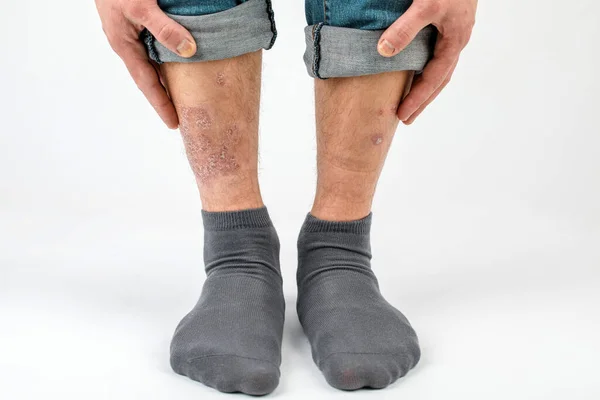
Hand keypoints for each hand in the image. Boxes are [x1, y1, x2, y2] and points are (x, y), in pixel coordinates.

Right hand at [95, 0, 196, 128]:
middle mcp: (129, 44)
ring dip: (169, 79)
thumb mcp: (142, 7)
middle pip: (151, 77)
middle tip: (184, 116)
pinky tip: (183, 62)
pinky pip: (157, 47)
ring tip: (185, 96)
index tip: (174, 123)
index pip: (147, 84)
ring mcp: (133, 35)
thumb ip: (164, 28)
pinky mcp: (140, 24)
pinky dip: (170, 58)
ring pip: (155, 63)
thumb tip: (189, 51)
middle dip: (166, 98)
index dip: (161, 104)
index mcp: (125, 46)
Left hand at [377, 0, 476, 123]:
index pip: (434, 79)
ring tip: (410, 101)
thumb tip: (384, 52)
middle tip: (406, 118)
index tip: (402, 115)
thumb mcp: (425, 5)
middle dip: (423, 100)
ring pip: (439, 68)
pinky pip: (436, 54)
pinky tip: (416, 71)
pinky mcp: (448, 24)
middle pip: (439, 80)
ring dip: (425, 86)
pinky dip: (426, 68)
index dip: (417, 98)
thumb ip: (405, 29)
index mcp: (454, 42)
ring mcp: (453, 34)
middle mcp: (456, 41)